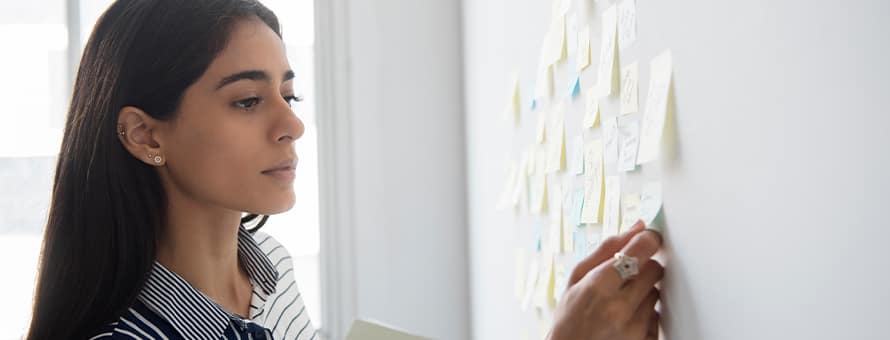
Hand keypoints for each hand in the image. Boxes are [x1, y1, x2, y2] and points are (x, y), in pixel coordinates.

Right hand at [549, 220, 663, 339]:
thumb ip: (607, 249)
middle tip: (626, 275)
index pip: (641, 250)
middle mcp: (619, 307)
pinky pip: (658, 316)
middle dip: (643, 267)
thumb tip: (637, 228)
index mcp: (599, 286)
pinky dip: (646, 313)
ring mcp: (635, 328)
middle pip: (655, 269)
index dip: (648, 240)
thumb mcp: (577, 278)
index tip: (648, 239)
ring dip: (643, 292)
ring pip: (656, 292)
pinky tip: (627, 317)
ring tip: (621, 301)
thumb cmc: (569, 317)